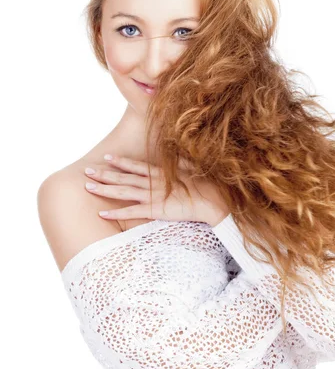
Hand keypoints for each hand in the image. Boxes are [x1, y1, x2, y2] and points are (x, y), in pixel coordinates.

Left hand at [83, 154, 227, 225]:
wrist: (214, 201)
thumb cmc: (207, 186)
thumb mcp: (192, 170)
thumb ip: (178, 164)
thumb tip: (172, 154)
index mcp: (162, 173)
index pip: (137, 166)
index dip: (121, 162)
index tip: (107, 157)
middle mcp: (154, 182)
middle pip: (124, 177)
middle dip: (105, 174)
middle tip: (86, 170)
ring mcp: (154, 195)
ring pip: (124, 191)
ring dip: (105, 189)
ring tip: (88, 187)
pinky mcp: (156, 209)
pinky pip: (132, 211)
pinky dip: (117, 213)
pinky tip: (102, 214)